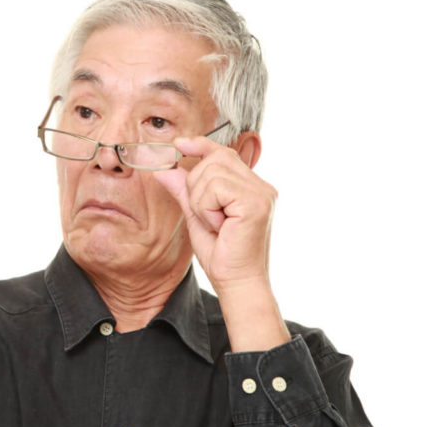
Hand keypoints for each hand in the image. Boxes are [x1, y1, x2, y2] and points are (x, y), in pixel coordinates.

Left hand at [152, 134, 275, 293]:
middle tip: (208, 216)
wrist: (236, 283)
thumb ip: (185, 191)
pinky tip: (220, 226)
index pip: (225, 153)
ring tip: (216, 224)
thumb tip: (164, 169)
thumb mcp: (197, 216)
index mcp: (251, 188)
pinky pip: (217, 188)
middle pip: (215, 159)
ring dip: (202, 201)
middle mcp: (261, 186)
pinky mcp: (256, 202)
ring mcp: (262, 193)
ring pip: (212, 172)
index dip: (201, 145)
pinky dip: (208, 208)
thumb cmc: (221, 254)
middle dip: (197, 186)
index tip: (180, 144)